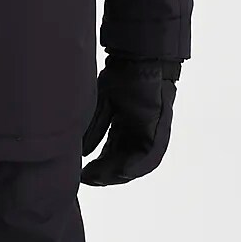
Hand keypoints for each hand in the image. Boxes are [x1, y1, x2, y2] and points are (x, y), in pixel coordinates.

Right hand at [81, 55, 180, 186]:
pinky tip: (122, 172)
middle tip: (88, 179)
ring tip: (100, 179)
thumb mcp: (102, 104)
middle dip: (105, 174)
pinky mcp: (158, 133)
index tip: (82, 174)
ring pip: (135, 165)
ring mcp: (148, 135)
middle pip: (121, 163)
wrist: (141, 61)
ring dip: (118, 174)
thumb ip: (95, 128)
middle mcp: (136, 135)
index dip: (97, 166)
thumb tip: (83, 152)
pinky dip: (136, 166)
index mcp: (124, 129)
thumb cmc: (123, 78)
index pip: (110, 154)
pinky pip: (149, 157)